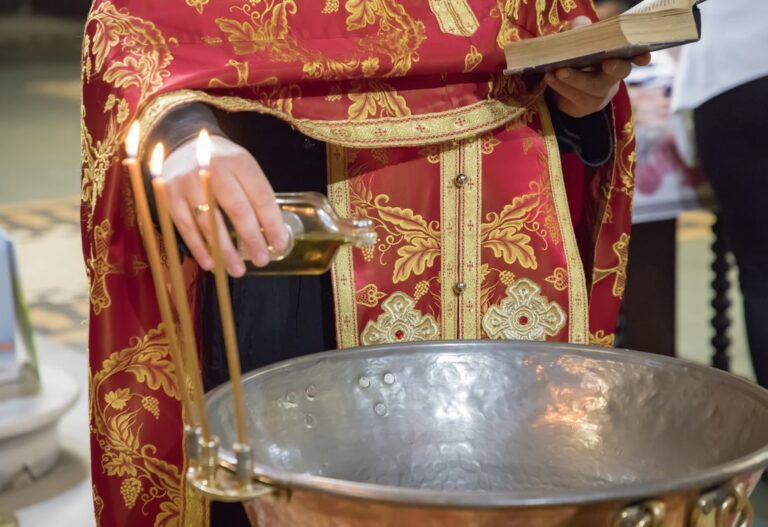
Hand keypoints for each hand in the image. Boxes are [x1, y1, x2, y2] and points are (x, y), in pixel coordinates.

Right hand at [160, 135, 287, 276]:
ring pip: (210, 223)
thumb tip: (273, 234)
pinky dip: (199, 249)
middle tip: (262, 260)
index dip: (272, 223)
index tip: (279, 244)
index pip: (260, 196)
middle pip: (237, 210)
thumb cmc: (222, 163)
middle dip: (252, 239)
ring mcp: (188, 182)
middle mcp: (213, 169)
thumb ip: (255, 194)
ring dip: (225, 251)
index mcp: (239, 162)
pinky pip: (186, 227)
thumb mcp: (243, 168)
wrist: (183, 144)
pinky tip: (212, 264)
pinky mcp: (169, 195)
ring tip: (237, 269)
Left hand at [545, 16, 651, 117]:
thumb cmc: (574, 53)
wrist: (558, 80)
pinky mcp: (584, 106)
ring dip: (575, 78)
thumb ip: (579, 28)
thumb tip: (580, 29)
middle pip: (619, 73)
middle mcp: (613, 75)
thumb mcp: (576, 36)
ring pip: (593, 87)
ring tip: (557, 70)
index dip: (642, 56)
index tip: (644, 56)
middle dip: (615, 68)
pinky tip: (549, 77)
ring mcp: (600, 93)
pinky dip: (560, 87)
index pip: (636, 55)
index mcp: (617, 56)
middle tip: (607, 63)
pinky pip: (575, 98)